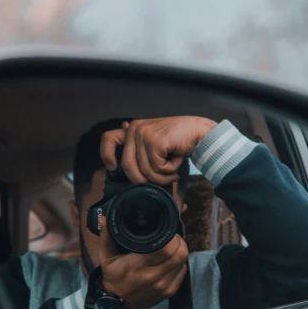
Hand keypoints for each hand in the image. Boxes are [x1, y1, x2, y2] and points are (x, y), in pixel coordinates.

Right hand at [98, 217, 188, 308]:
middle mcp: (154, 276)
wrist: (115, 303)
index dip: (171, 237)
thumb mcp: (106, 256)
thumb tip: (105, 218)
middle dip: (179, 242)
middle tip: (172, 237)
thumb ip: (107, 236)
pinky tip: (171, 260)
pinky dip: (180, 264)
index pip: (166, 248)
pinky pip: (182, 273)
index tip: (167, 231)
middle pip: (179, 254)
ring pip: (183, 262)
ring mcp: (163, 286)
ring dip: (180, 252)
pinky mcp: (169, 292)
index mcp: (139, 265)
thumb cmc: (112, 277)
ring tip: (172, 247)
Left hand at [100, 116, 216, 184]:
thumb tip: (119, 163)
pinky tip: (176, 160)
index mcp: (133, 129)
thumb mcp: (156, 145)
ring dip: (162, 176)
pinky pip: (156, 168)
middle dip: (144, 179)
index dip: (107, 155)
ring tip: (172, 169)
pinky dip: (169, 170)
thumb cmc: (179, 142)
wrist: (200, 133)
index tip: (112, 167)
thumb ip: (140, 151)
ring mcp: (143, 134)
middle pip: (127, 166)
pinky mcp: (154, 141)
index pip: (108, 139)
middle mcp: (134, 129)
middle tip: (161, 179)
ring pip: (145, 170)